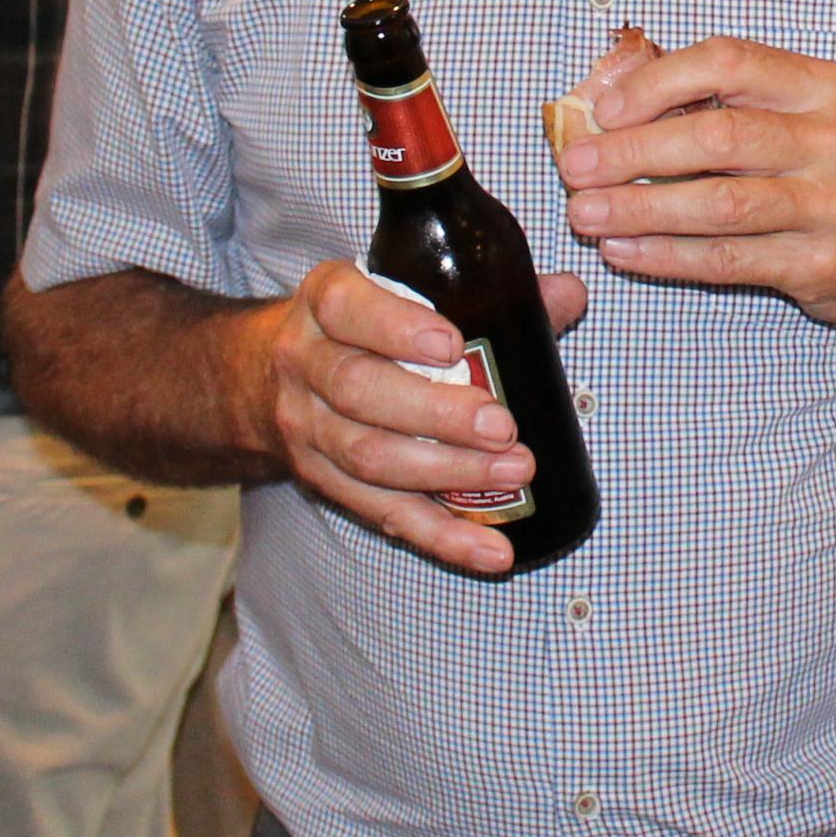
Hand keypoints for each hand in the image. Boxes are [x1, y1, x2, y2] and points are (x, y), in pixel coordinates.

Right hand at [254, 258, 589, 576]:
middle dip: (436, 415)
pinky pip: (381, 514)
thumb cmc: (362, 323)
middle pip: (360, 391)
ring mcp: (308, 428)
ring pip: (369, 458)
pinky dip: (441, 537)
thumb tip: (569, 293)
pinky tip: (491, 549)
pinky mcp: (323, 482)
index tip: (452, 344)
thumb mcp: (401, 287)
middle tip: (503, 426)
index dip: (396, 328)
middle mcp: (305, 362)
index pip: (349, 309)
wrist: (266, 375)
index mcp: (326, 301)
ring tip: (513, 472)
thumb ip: (486, 289)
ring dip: (446, 473)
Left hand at [556, 35, 835, 330]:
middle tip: (574, 166)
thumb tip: (610, 89)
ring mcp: (830, 206)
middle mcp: (832, 142)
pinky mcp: (819, 265)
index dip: (658, 82)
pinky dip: (667, 256)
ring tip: (584, 213)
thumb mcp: (799, 116)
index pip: (729, 62)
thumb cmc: (833, 171)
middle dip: (633, 151)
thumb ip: (717, 98)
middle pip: (718, 137)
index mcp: (821, 88)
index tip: (605, 107)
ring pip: (719, 205)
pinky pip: (728, 260)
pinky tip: (623, 251)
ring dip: (640, 208)